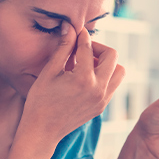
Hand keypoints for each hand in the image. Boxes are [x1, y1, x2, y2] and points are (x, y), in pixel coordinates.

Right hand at [20, 23, 124, 148]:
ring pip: (119, 71)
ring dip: (106, 63)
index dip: (81, 36)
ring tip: (87, 64)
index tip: (75, 31)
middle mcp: (98, 89)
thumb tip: (69, 27)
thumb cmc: (40, 102)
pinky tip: (86, 77)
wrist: (42, 132)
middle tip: (82, 49)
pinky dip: (104, 76)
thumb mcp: (49, 72)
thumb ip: (63, 48)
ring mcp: (103, 100)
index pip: (88, 47)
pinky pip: (113, 85)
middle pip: (112, 56)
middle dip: (98, 47)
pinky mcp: (102, 107)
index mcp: (83, 79)